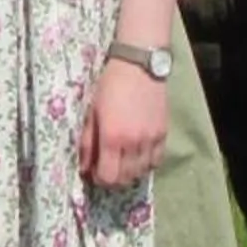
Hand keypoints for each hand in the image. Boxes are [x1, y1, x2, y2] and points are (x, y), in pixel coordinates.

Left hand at [79, 58, 167, 188]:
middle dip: (113, 178)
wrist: (139, 67)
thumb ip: (87, 143)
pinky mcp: (163, 134)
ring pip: (141, 173)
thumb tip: (84, 168)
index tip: (94, 172)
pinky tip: (138, 155)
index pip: (108, 177)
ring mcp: (151, 140)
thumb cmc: (109, 86)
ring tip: (121, 161)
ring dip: (129, 172)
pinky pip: (156, 161)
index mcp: (112, 137)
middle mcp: (133, 143)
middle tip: (107, 167)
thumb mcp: (91, 113)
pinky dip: (146, 164)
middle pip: (125, 179)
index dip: (99, 179)